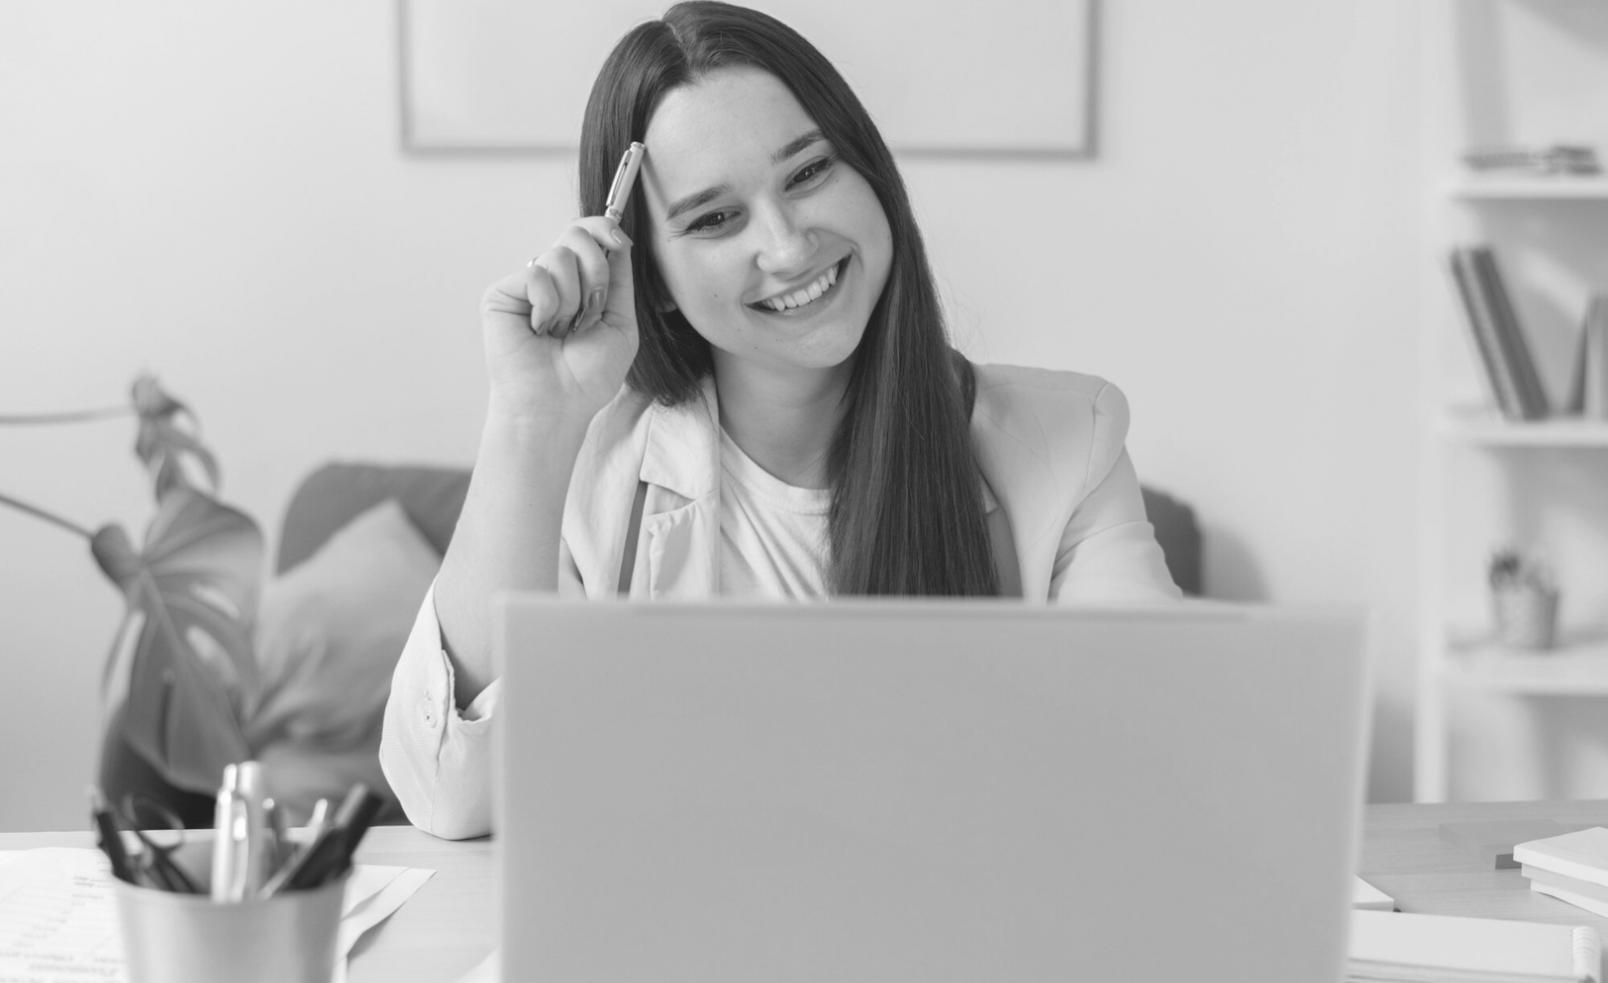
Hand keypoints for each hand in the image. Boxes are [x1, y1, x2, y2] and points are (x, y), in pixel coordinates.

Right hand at [479, 217, 638, 423]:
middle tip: (589, 313)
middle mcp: (553, 280)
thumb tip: (616, 237)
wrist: (557, 404)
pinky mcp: (503, 292)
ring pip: (560, 256)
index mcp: (580, 284)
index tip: (619, 240)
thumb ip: (621, 280)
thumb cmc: (587, 376)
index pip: (588, 236)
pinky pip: (537, 274)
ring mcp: (526, 285)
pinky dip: (549, 307)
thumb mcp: (621, 323)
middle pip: (576, 235)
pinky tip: (540, 330)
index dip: (603, 229)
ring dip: (573, 301)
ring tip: (562, 331)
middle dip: (596, 273)